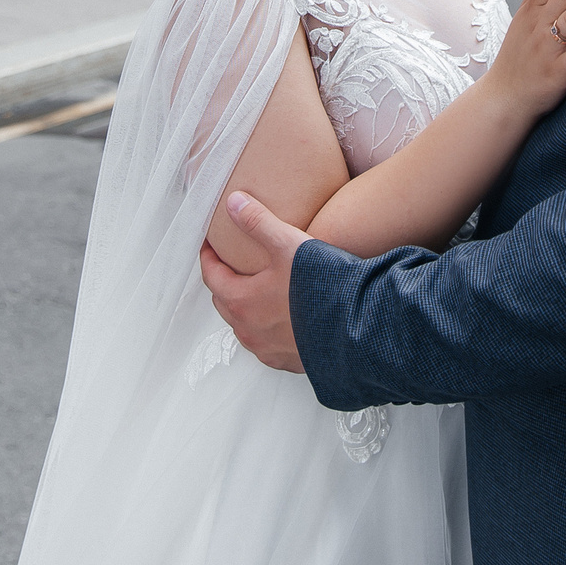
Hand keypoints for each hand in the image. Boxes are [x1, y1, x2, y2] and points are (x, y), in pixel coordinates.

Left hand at [200, 192, 313, 371]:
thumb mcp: (287, 245)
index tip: (210, 245)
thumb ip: (257, 221)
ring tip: (257, 290)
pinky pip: (266, 343)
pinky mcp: (287, 361)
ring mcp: (267, 349)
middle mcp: (249, 330)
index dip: (208, 257)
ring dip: (244, 308)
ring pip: (244, 326)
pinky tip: (282, 317)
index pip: (212, 276)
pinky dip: (266, 328)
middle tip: (230, 264)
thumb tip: (235, 203)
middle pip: (224, 302)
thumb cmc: (320, 289)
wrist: (357, 328)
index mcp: (241, 301)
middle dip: (224, 281)